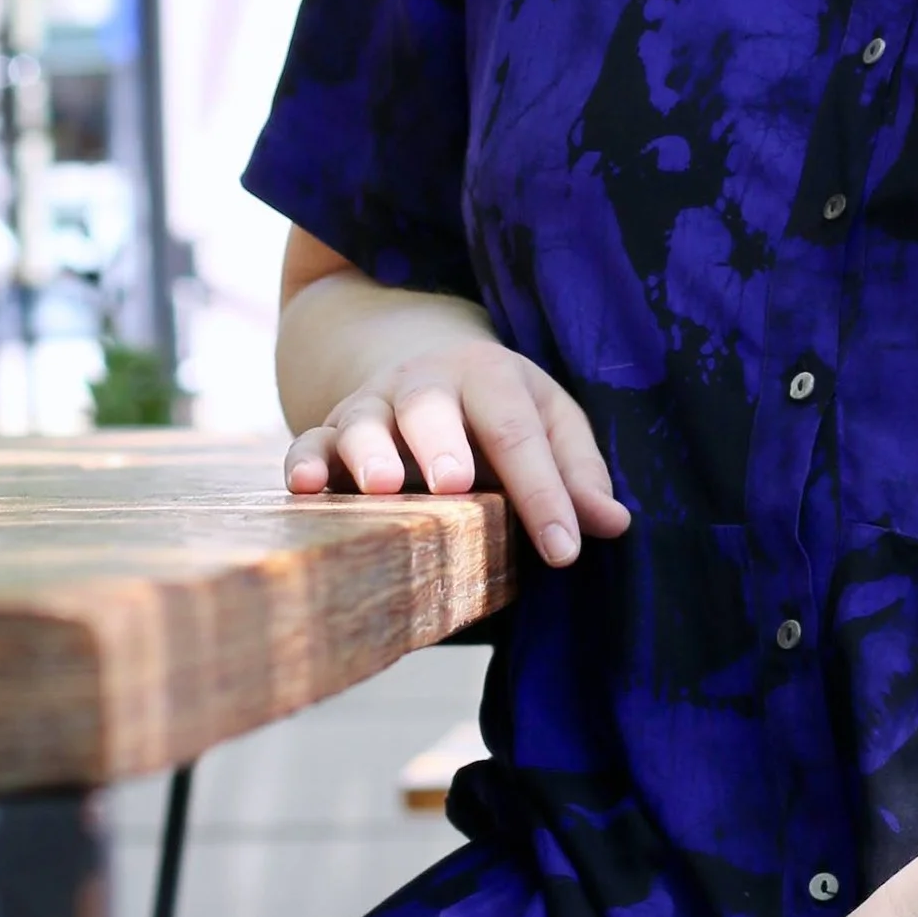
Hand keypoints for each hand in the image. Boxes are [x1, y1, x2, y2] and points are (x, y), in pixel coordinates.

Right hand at [286, 334, 630, 568]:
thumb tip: (614, 524)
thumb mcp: (548, 422)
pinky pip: (308, 443)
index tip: (564, 549)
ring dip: (370, 453)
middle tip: (456, 483)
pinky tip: (305, 488)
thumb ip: (579, 472)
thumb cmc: (500, 411)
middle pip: (430, 407)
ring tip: (384, 487)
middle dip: (441, 443)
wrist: (425, 367)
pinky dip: (303, 462)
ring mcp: (372, 407)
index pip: (519, 432)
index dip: (543, 491)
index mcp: (490, 377)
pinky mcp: (329, 434)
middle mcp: (425, 386)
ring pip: (363, 423)